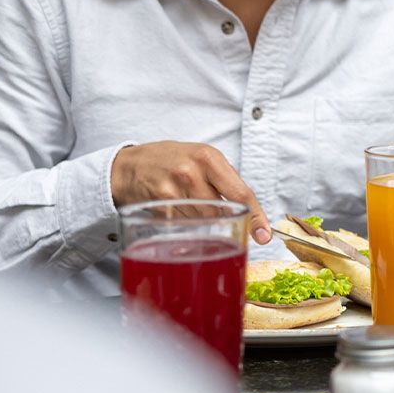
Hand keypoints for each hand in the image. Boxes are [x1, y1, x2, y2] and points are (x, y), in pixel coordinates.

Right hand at [110, 141, 271, 243]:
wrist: (129, 166)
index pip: (241, 193)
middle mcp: (192, 172)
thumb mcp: (201, 157)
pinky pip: (184, 225)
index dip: (256, 217)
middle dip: (220, 216)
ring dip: (201, 219)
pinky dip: (185, 222)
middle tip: (206, 206)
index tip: (264, 235)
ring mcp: (174, 190)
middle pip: (222, 212)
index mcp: (208, 158)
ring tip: (187, 202)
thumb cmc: (170, 160)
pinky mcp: (160, 206)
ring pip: (204, 221)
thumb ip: (225, 178)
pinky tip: (175, 208)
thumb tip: (249, 208)